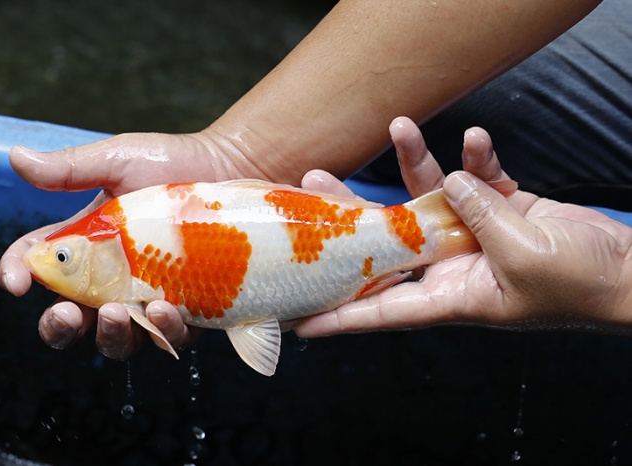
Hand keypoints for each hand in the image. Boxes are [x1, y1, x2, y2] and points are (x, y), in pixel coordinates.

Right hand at [0, 131, 262, 358]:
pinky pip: (168, 335)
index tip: (17, 282)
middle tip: (66, 315)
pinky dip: (161, 332)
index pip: (37, 267)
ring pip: (117, 339)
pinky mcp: (187, 309)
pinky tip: (163, 310)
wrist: (232, 169)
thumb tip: (16, 157)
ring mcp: (148, 297)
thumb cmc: (171, 163)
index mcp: (83, 244)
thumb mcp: (117, 160)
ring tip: (117, 313)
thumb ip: (70, 168)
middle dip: (59, 327)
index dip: (17, 275)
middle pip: (71, 320)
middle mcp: (111, 279)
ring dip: (109, 336)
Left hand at [295, 117, 631, 336]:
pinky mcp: (495, 211)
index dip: (339, 318)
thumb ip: (480, 218)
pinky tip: (475, 139)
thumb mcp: (525, 258)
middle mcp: (448, 268)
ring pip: (425, 200)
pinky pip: (475, 181)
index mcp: (448, 298)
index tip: (298, 322)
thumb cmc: (578, 285)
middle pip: (386, 243)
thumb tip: (451, 184)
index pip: (381, 313)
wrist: (623, 269)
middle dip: (352, 214)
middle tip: (315, 182)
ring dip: (414, 162)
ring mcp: (469, 237)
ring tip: (399, 127)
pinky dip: (475, 159)